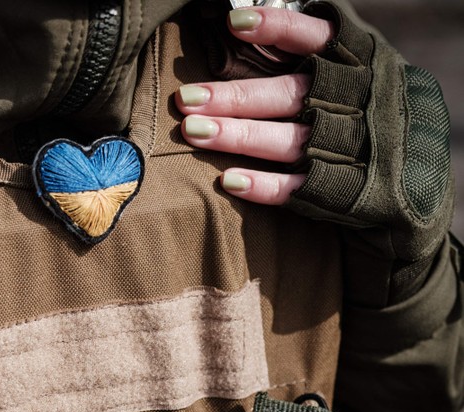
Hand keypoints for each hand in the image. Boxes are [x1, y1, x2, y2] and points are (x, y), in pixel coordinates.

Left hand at [177, 2, 453, 305]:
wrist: (421, 171)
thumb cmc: (366, 106)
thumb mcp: (354, 67)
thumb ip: (307, 53)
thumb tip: (239, 27)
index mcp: (359, 63)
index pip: (315, 38)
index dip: (276, 28)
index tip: (233, 24)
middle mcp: (356, 102)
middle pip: (289, 96)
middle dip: (235, 97)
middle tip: (185, 98)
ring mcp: (351, 148)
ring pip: (288, 141)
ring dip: (239, 136)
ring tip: (193, 131)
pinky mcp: (344, 191)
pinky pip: (301, 188)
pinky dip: (264, 186)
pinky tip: (229, 180)